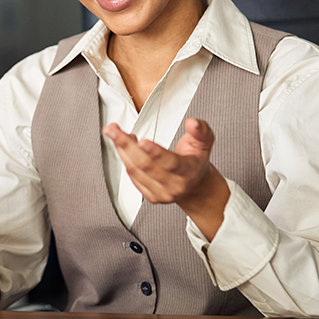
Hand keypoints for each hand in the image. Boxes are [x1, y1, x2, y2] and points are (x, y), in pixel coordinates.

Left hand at [102, 117, 229, 239]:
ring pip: (136, 170)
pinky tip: (122, 145)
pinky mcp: (150, 196)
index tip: (141, 140)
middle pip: (146, 165)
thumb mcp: (205, 142)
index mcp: (189, 171)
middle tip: (113, 130)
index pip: (171, 163)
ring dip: (122, 149)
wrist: (195, 186)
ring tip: (114, 132)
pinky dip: (125, 158)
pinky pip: (132, 176)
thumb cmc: (196, 161)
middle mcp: (174, 186)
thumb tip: (192, 122)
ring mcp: (161, 193)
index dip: (155, 152)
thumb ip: (200, 131)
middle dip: (126, 145)